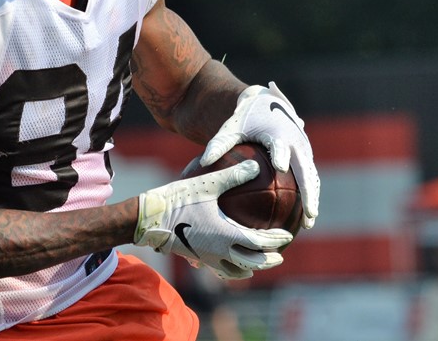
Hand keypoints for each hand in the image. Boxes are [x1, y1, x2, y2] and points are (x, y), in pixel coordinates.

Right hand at [135, 159, 293, 279]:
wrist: (150, 218)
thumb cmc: (179, 199)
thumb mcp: (208, 184)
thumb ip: (233, 175)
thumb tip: (256, 165)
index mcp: (226, 235)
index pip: (259, 243)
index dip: (276, 241)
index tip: (287, 236)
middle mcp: (220, 251)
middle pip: (252, 263)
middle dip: (269, 260)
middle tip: (280, 255)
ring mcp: (207, 258)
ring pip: (235, 272)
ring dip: (250, 268)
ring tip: (258, 263)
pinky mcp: (196, 258)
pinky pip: (218, 270)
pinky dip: (230, 270)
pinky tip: (229, 264)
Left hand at [201, 82, 318, 228]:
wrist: (266, 104)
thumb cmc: (245, 119)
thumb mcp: (231, 127)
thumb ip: (219, 143)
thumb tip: (205, 161)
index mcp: (278, 131)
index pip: (280, 145)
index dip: (281, 155)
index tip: (280, 168)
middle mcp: (296, 141)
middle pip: (305, 168)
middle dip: (308, 190)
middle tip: (308, 213)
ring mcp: (303, 150)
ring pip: (311, 177)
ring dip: (312, 199)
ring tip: (307, 224)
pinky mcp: (304, 157)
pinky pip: (309, 179)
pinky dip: (308, 197)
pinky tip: (301, 220)